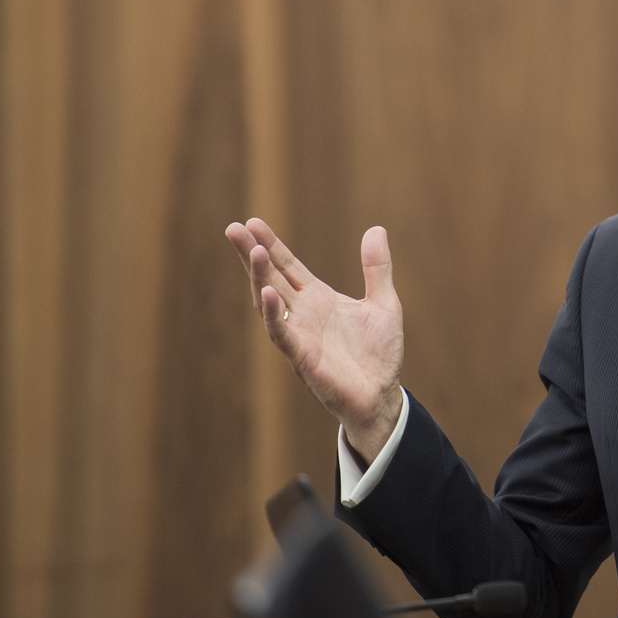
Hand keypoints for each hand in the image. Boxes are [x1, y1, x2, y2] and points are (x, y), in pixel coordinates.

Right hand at [225, 218, 404, 461]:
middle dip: (253, 254)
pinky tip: (269, 292)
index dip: (272, 244)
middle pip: (271, 278)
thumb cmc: (379, 354)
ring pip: (270, 302)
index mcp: (318, 299)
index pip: (288, 266)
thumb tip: (376, 229)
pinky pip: (282, 334)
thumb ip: (377, 268)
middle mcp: (303, 314)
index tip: (252, 221)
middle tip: (234, 228)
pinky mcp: (302, 358)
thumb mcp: (384, 303)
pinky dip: (274, 314)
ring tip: (255, 251)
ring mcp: (299, 335)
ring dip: (261, 278)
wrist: (382, 396)